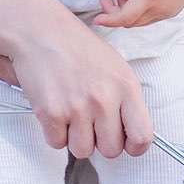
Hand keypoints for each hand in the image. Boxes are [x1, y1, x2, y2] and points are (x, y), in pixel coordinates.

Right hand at [0, 0, 148, 158]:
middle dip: (100, 142)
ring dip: (76, 139)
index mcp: (126, 87)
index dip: (135, 147)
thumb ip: (127, 101)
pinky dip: (54, 132)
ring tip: (72, 114)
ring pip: (82, 151)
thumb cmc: (80, 50)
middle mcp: (104, 99)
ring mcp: (77, 107)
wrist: (41, 32)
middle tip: (91, 124)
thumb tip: (130, 135)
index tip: (126, 143)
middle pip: (111, 151)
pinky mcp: (50, 113)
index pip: (142, 136)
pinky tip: (56, 110)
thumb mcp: (116, 68)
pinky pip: (56, 143)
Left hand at [90, 0, 183, 29]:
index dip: (109, 20)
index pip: (125, 17)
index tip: (96, 19)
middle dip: (115, 13)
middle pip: (131, 21)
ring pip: (140, 21)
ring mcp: (167, 12)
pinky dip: (139, 11)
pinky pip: (150, 17)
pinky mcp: (172, 11)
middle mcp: (160, 9)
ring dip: (128, 11)